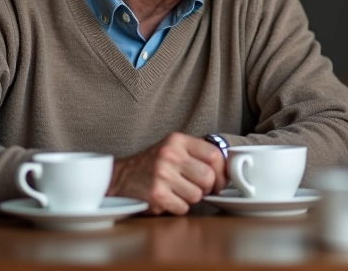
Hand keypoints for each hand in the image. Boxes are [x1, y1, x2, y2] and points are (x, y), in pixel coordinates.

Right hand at [108, 132, 227, 214]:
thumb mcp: (173, 148)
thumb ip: (197, 153)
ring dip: (190, 198)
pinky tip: (167, 198)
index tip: (221, 180)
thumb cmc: (153, 164)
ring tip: (177, 191)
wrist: (120, 177)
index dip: (222, 171)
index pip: (215, 155)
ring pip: (197, 195)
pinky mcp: (156, 194)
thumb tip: (227, 170)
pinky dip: (178, 207)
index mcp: (178, 140)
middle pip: (208, 178)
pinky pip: (183, 208)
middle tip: (197, 187)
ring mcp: (162, 175)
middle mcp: (170, 155)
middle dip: (207, 188)